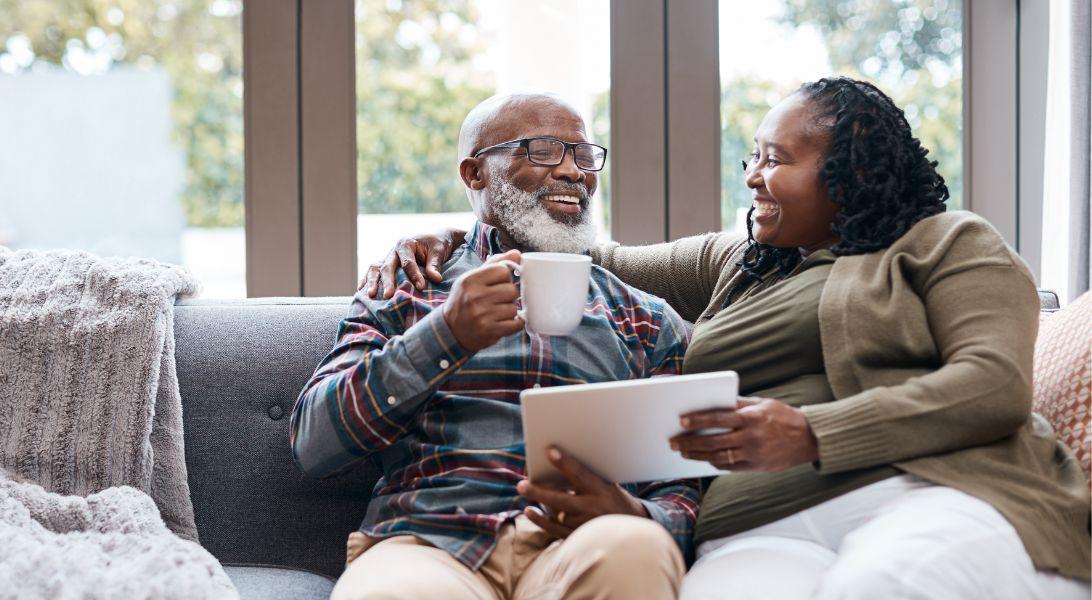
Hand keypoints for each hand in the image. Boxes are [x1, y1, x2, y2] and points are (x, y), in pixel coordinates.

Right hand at [359, 228, 466, 298]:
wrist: (434, 239)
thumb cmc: (437, 244)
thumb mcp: (438, 251)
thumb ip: (435, 265)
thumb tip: (436, 278)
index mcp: (406, 244)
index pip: (407, 262)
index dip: (414, 275)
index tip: (421, 287)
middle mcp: (394, 251)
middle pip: (387, 266)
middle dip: (388, 282)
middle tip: (388, 295)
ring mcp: (388, 258)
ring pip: (376, 269)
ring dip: (372, 282)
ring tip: (370, 296)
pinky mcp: (386, 265)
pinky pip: (373, 272)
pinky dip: (366, 281)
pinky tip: (361, 292)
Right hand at [442, 250, 523, 351]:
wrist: (451, 330)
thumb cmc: (465, 300)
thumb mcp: (473, 279)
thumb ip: (494, 264)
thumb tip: (517, 254)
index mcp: (470, 280)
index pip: (503, 271)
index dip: (504, 278)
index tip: (498, 284)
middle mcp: (474, 296)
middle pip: (512, 290)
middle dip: (508, 296)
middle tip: (498, 300)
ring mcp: (482, 315)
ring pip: (514, 308)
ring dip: (509, 311)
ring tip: (497, 312)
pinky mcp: (489, 331)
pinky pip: (515, 324)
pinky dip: (514, 324)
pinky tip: (503, 322)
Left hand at [516, 446, 647, 538]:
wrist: (634, 531)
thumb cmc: (616, 501)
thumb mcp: (608, 485)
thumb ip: (587, 477)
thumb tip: (559, 465)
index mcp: (602, 491)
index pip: (581, 475)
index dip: (565, 463)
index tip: (549, 450)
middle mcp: (593, 509)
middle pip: (560, 500)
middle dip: (539, 491)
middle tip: (521, 483)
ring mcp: (584, 525)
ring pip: (555, 513)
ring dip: (538, 501)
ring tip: (524, 490)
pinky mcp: (578, 538)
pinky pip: (554, 529)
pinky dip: (540, 520)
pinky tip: (529, 511)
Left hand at [669, 397, 818, 470]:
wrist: (811, 439)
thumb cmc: (785, 417)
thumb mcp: (763, 404)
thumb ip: (739, 404)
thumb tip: (715, 402)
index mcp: (751, 417)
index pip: (718, 417)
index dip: (698, 420)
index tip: (681, 421)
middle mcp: (751, 436)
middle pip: (714, 440)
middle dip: (691, 442)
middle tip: (674, 442)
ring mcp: (754, 454)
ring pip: (719, 456)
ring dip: (699, 455)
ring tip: (684, 453)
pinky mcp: (757, 466)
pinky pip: (730, 467)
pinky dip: (715, 463)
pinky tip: (705, 459)